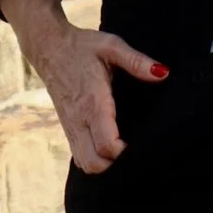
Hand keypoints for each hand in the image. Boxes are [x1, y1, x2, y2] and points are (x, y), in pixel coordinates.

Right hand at [31, 23, 169, 174]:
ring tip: (124, 151)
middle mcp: (79, 120)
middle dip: (115, 166)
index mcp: (93, 102)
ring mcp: (70, 126)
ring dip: (104, 165)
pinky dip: (93, 159)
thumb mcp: (112, 46)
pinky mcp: (67, 128)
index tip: (143, 147)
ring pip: (84, 164)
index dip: (125, 153)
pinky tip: (108, 148)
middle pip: (94, 164)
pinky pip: (78, 155)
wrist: (49, 48)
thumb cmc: (82, 46)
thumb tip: (163, 73)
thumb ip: (137, 61)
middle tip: (135, 152)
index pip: (106, 144)